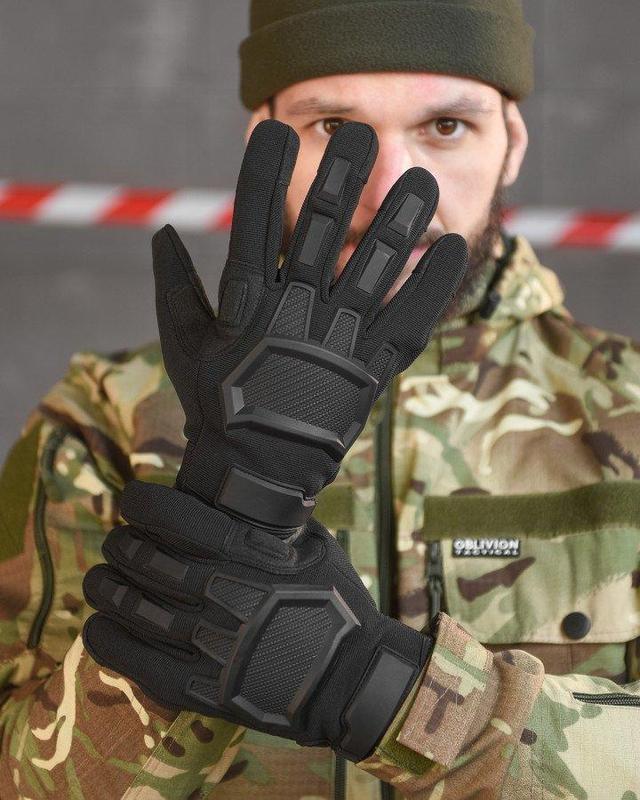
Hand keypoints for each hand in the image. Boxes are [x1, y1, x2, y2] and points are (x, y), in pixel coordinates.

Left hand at [82, 480, 432, 760]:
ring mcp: (208, 642)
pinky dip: (107, 640)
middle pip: (144, 559)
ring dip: (105, 588)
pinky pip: (137, 660)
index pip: (173, 517)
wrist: (350, 678)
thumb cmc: (336, 604)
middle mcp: (221, 592)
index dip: (141, 502)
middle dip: (119, 544)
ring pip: (132, 607)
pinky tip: (97, 624)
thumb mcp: (315, 546)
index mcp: (248, 554)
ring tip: (98, 580)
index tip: (131, 500)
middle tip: (115, 542)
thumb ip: (274, 520)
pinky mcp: (201, 687)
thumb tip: (242, 492)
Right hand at [153, 119, 466, 533]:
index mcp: (247, 305)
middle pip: (320, 232)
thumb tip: (161, 233)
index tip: (275, 131)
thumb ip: (175, 288)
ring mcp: (336, 343)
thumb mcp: (185, 347)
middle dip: (339, 179)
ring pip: (372, 269)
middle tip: (359, 134)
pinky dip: (429, 289)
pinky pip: (406, 325)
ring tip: (421, 182)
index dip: (264, 175)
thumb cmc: (215, 407)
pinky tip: (450, 251)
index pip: (253, 224)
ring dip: (399, 223)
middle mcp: (295, 313)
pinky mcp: (369, 372)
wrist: (255, 472)